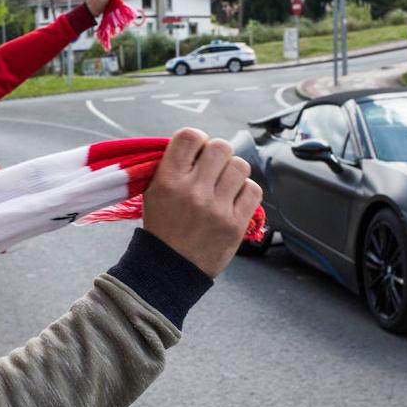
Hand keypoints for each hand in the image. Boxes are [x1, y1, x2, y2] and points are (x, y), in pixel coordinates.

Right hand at [142, 128, 261, 277]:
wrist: (169, 270)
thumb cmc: (163, 228)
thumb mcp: (153, 192)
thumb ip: (172, 165)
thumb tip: (199, 143)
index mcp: (168, 180)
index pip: (190, 136)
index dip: (198, 140)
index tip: (198, 152)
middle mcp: (192, 191)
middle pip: (221, 147)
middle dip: (219, 155)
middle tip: (213, 170)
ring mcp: (216, 208)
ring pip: (241, 166)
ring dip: (234, 173)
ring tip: (224, 187)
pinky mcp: (235, 224)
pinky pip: (253, 190)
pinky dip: (246, 192)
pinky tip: (233, 201)